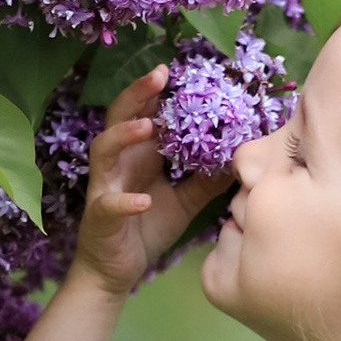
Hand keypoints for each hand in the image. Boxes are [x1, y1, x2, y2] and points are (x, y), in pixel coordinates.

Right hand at [70, 70, 230, 299]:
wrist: (116, 270)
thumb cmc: (146, 229)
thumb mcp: (185, 201)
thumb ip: (206, 179)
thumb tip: (240, 159)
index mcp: (139, 155)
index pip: (145, 111)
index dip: (157, 90)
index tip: (177, 69)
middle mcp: (119, 163)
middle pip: (120, 117)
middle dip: (137, 94)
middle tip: (160, 75)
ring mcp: (105, 186)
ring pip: (104, 150)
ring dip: (123, 135)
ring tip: (146, 125)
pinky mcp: (100, 216)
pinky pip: (109, 204)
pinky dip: (125, 200)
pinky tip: (143, 199)